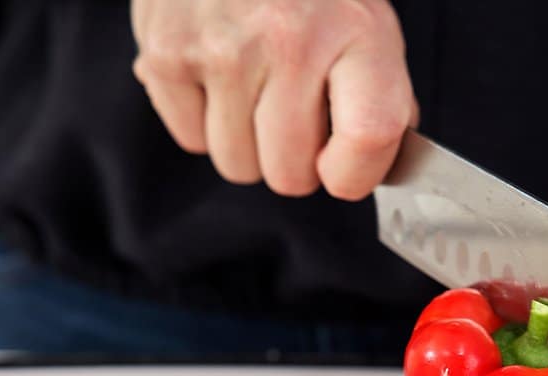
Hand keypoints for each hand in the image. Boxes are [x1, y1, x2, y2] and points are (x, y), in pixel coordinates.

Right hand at [131, 0, 416, 198]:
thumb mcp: (367, 26)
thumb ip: (380, 99)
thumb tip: (368, 169)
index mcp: (356, 32)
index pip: (368, 141)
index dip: (355, 175)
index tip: (343, 167)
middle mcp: (289, 41)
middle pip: (289, 176)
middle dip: (292, 160)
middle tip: (292, 113)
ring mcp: (222, 51)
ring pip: (237, 166)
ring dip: (247, 142)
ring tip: (254, 85)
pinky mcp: (167, 55)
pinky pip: (191, 140)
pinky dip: (204, 118)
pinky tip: (218, 72)